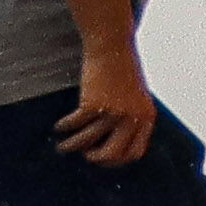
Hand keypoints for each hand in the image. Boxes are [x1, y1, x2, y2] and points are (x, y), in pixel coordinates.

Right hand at [53, 46, 161, 165]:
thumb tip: (114, 139)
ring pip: (88, 142)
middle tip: (86, 156)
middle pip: (113, 153)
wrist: (113, 46)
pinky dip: (64, 127)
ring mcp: (114, 112)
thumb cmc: (123, 68)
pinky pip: (75, 124)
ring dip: (72, 146)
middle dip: (96, 159)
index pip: (135, 152)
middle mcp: (133, 117)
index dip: (117, 160)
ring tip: (62, 147)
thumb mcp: (136, 95)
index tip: (104, 159)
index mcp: (147, 116)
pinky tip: (59, 127)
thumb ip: (131, 116)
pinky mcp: (93, 104)